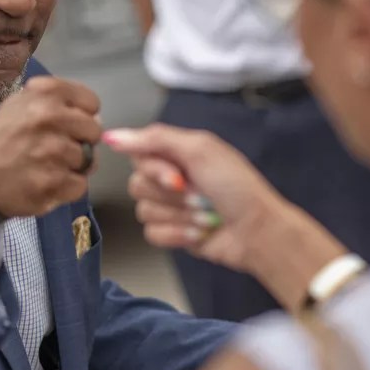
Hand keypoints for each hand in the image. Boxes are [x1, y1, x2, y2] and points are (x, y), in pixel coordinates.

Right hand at [0, 76, 101, 218]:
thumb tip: (97, 119)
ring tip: (46, 167)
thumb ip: (58, 105)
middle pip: (94, 132)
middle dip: (80, 142)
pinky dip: (66, 188)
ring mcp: (50, 151)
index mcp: (44, 94)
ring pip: (88, 160)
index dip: (82, 117)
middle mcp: (48, 117)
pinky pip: (80, 185)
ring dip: (72, 168)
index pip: (91, 103)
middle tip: (55, 150)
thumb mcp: (20, 106)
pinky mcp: (52, 182)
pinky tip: (45, 183)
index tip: (66, 126)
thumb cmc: (1, 141)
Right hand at [105, 125, 347, 307]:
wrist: (257, 231)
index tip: (178, 175)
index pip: (138, 155)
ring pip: (144, 211)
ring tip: (204, 215)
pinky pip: (151, 233)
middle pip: (137, 185)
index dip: (154, 169)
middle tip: (197, 194)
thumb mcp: (199, 149)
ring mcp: (170, 207)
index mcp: (176, 153)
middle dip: (170, 195)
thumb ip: (154, 139)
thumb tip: (112, 135)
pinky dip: (177, 234)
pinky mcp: (172, 233)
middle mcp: (170, 178)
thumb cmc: (237, 187)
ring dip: (179, 215)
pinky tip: (198, 232)